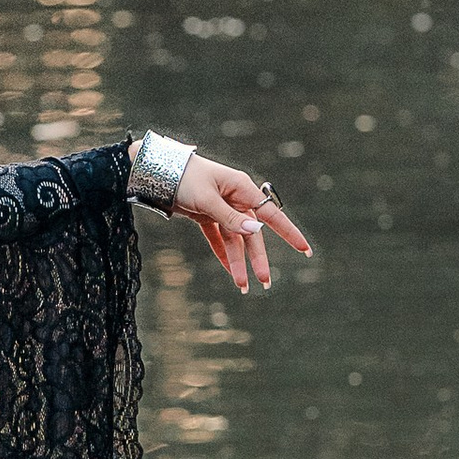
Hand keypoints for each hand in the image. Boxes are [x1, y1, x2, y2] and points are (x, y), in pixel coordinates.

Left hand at [177, 153, 312, 293]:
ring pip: (234, 240)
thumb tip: (256, 232)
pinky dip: (223, 254)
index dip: (289, 233)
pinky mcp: (206, 215)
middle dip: (257, 259)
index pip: (271, 215)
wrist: (154, 171)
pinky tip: (229, 271)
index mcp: (241, 189)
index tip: (304, 249)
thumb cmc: (183, 178)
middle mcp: (235, 199)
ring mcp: (221, 208)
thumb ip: (230, 217)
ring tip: (243, 286)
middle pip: (251, 234)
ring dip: (238, 262)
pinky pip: (218, 238)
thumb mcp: (207, 199)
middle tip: (266, 281)